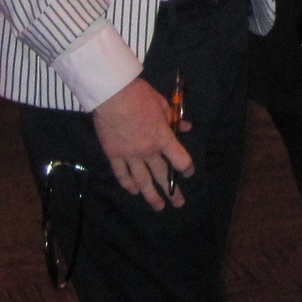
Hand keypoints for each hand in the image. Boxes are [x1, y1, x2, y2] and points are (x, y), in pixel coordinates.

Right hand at [92, 77, 192, 211]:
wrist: (112, 94)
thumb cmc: (139, 95)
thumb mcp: (162, 103)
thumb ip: (173, 117)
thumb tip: (186, 127)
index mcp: (162, 137)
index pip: (180, 159)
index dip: (186, 168)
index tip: (189, 172)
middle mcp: (148, 151)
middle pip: (162, 175)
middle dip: (172, 191)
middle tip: (179, 203)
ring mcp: (130, 155)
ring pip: (142, 181)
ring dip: (151, 196)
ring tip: (158, 207)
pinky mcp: (114, 155)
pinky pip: (122, 175)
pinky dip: (128, 184)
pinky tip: (134, 191)